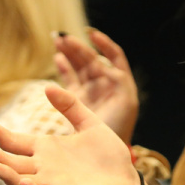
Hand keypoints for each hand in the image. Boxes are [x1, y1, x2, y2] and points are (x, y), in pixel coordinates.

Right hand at [0, 85, 139, 184]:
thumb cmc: (109, 155)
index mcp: (47, 149)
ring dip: (7, 176)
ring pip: (21, 182)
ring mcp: (52, 184)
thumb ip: (70, 106)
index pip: (15, 141)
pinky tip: (26, 183)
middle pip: (11, 163)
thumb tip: (48, 87)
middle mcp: (44, 168)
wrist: (129, 181)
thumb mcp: (90, 124)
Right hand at [54, 29, 138, 143]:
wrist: (106, 150)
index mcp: (119, 81)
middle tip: (64, 37)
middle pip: (91, 58)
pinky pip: (69, 79)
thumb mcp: (126, 102)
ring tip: (57, 40)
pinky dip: (64, 67)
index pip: (113, 56)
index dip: (104, 43)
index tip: (92, 34)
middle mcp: (104, 83)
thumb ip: (119, 81)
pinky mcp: (76, 99)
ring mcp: (89, 90)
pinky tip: (58, 57)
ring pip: (78, 66)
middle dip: (78, 47)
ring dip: (69, 53)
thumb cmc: (120, 126)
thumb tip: (106, 64)